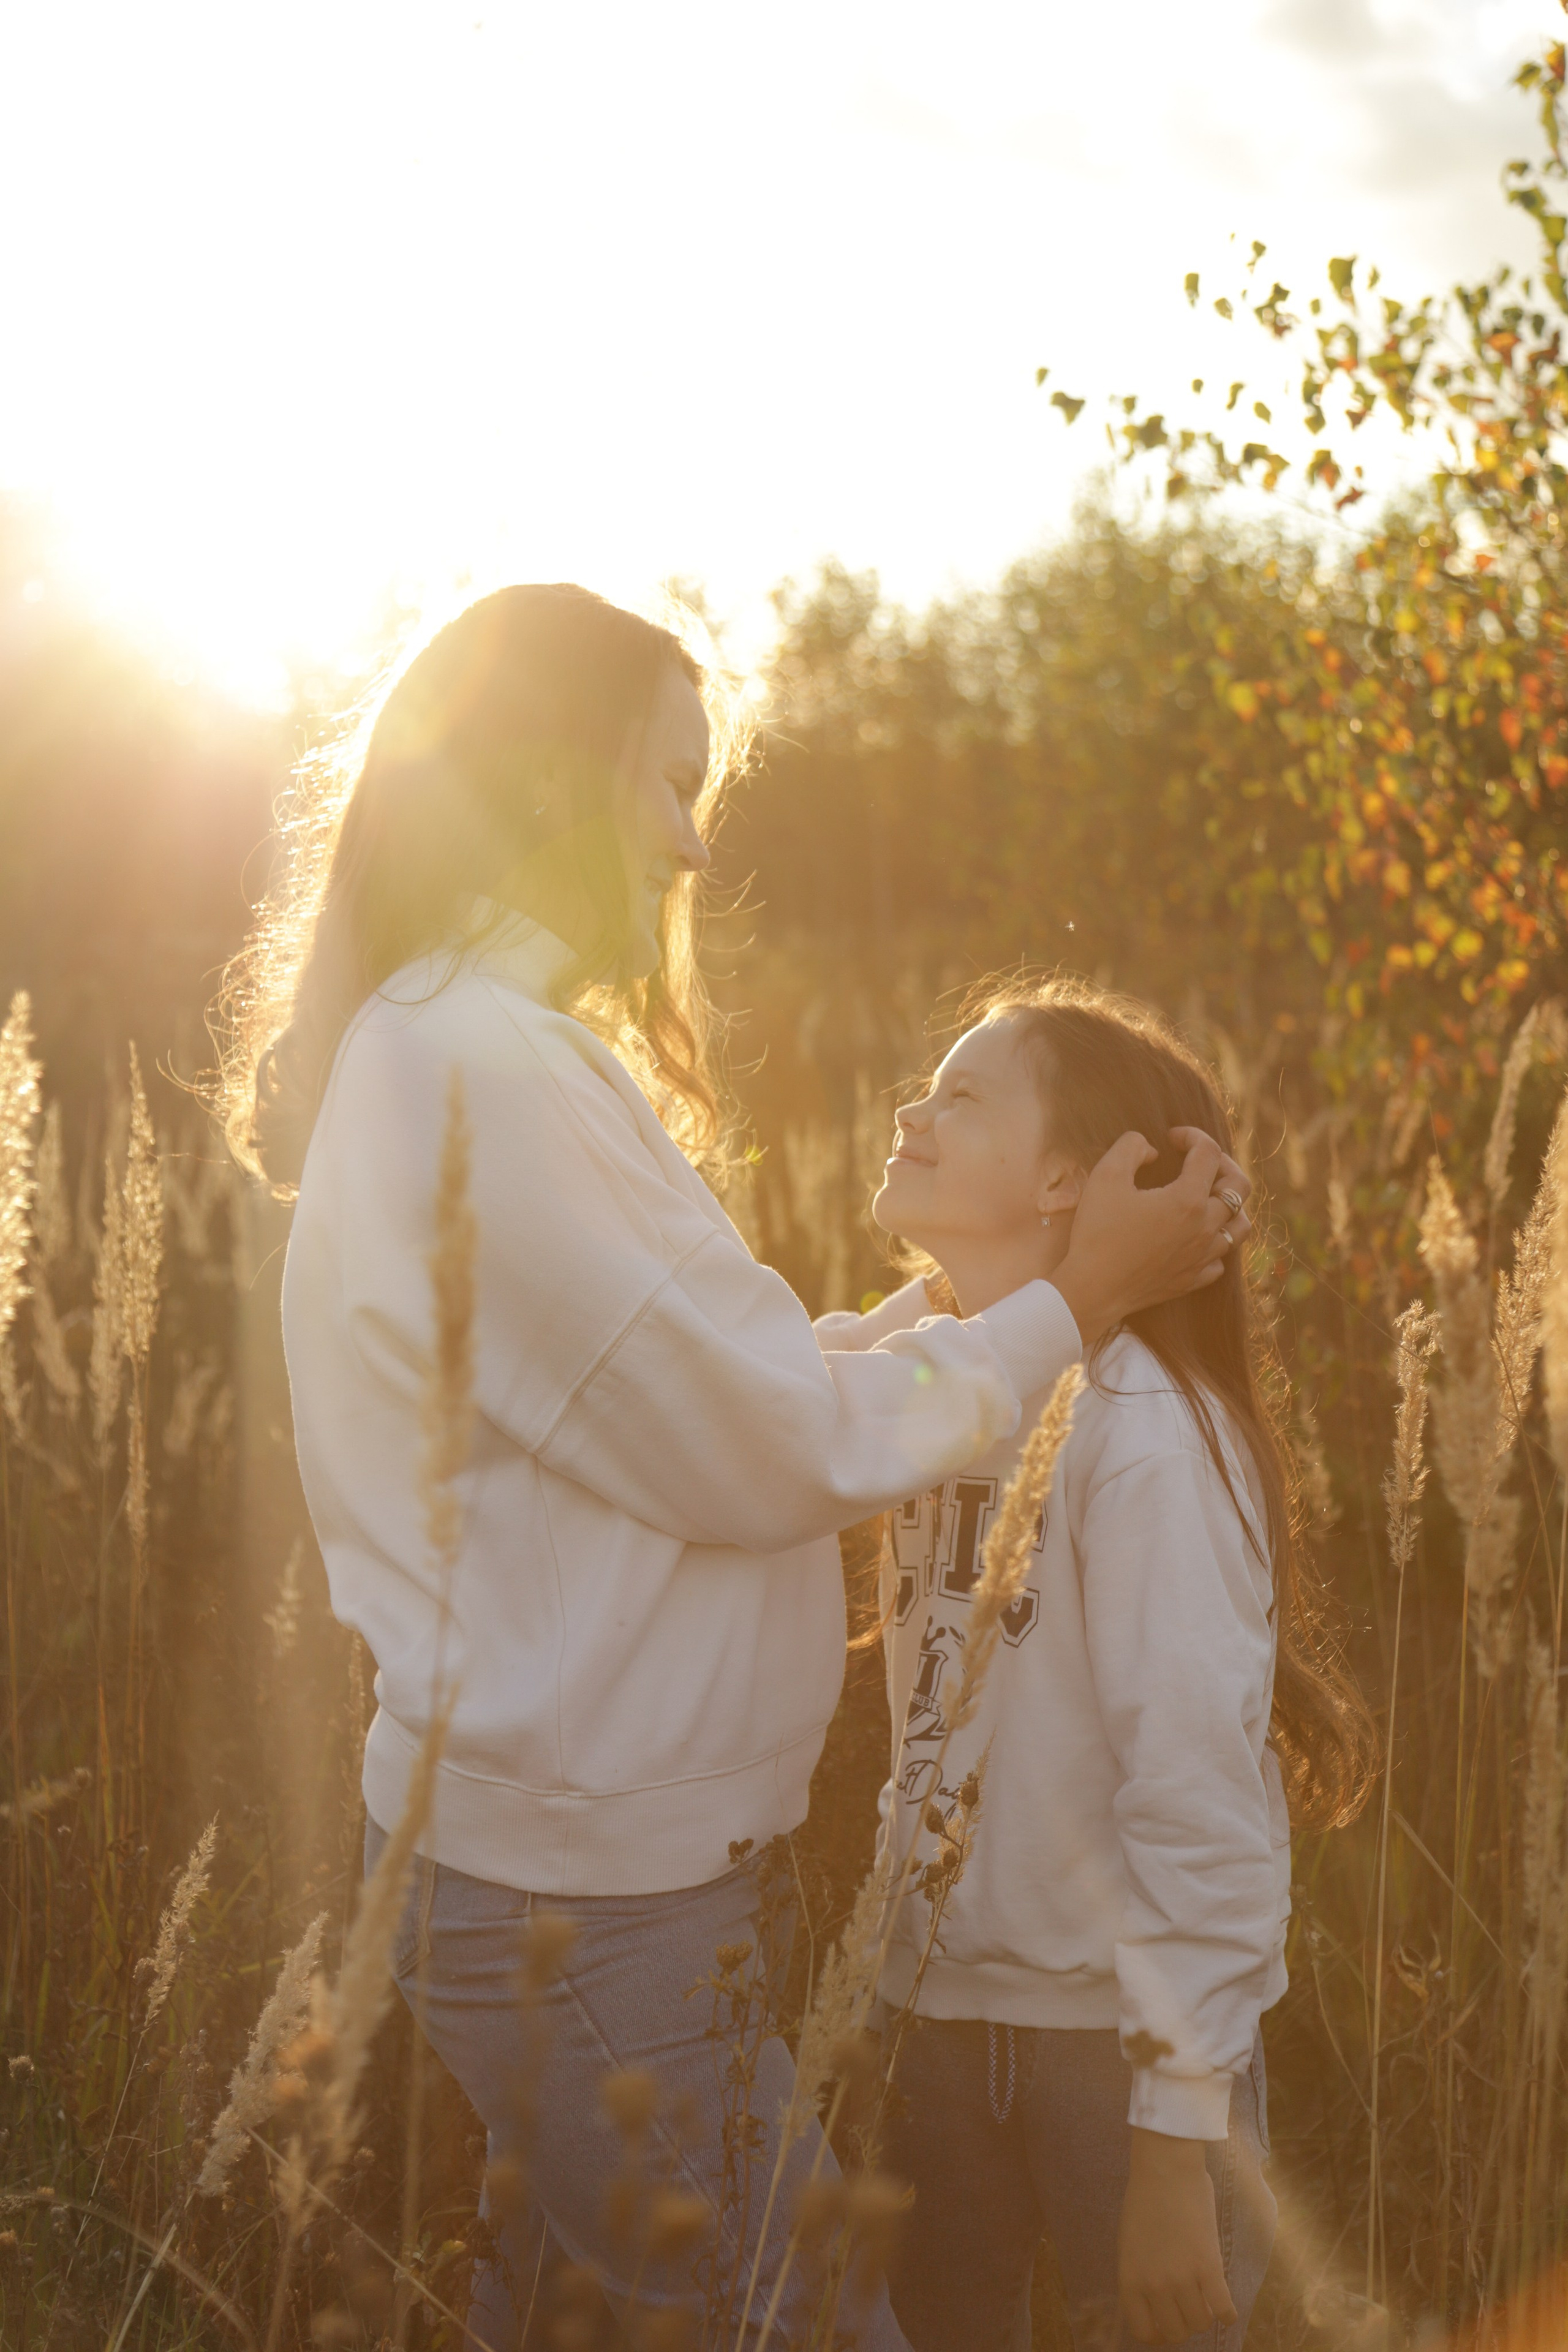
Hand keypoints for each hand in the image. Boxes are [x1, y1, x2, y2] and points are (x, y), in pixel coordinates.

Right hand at [1051, 1128, 1251, 1345]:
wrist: (1092, 1290)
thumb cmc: (1097, 1232)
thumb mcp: (1106, 1176)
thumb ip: (1131, 1147)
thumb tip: (1152, 1150)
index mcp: (1188, 1199)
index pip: (1209, 1153)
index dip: (1192, 1136)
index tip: (1171, 1138)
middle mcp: (1205, 1228)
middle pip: (1239, 1187)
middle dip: (1222, 1164)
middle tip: (1197, 1160)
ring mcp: (1202, 1257)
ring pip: (1240, 1226)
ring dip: (1229, 1204)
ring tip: (1208, 1197)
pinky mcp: (1193, 1280)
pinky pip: (1221, 1259)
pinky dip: (1214, 1242)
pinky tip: (1194, 1236)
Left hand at [1119, 2129, 1236, 2344]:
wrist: (1164, 2169)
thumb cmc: (1144, 2199)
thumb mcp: (1131, 2243)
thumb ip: (1141, 2274)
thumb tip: (1158, 2300)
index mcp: (1130, 2280)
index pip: (1144, 2331)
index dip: (1158, 2334)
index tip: (1166, 2326)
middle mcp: (1155, 2286)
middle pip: (1175, 2332)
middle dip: (1183, 2325)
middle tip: (1189, 2310)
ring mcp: (1183, 2279)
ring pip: (1200, 2323)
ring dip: (1205, 2316)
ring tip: (1206, 2301)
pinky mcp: (1209, 2267)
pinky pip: (1223, 2308)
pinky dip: (1228, 2313)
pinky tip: (1227, 2308)